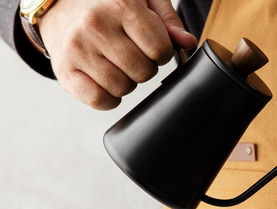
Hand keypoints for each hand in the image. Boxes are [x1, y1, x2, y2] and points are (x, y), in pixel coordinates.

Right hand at [36, 0, 197, 109]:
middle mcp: (95, 26)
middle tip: (132, 54)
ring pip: (123, 89)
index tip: (151, 46)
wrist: (60, 7)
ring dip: (127, 82)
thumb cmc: (108, 5)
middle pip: (144, 72)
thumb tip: (187, 42)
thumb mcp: (143, 0)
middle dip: (145, 67)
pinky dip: (109, 98)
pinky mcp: (64, 71)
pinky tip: (106, 81)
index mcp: (120, 5)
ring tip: (116, 63)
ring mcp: (77, 49)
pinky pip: (99, 100)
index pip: (160, 50)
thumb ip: (168, 19)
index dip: (162, 52)